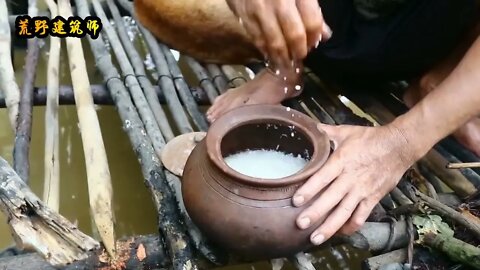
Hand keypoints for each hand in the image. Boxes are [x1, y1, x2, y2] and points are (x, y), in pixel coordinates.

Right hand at [226, 0, 331, 66]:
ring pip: (274, 42)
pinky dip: (264, 49)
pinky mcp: (243, 14)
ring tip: (286, 63)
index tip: (313, 44)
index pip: (312, 23)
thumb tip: (324, 34)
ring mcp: (259, 9)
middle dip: (299, 52)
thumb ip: (312, 8)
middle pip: (294, 36)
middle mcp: (279, 1)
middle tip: (300, 57)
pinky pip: (256, 38)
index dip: (314, 38)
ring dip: (282, 57)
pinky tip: (270, 54)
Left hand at [292, 123, 416, 244]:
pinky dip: (350, 227)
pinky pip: (361, 216)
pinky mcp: (373, 198)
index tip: (296, 201)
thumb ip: (325, 132)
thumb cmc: (370, 138)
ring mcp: (362, 191)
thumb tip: (309, 127)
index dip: (309, 190)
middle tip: (300, 224)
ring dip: (330, 227)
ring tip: (315, 238)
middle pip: (331, 199)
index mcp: (342, 161)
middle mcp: (351, 178)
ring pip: (344, 212)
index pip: (322, 178)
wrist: (399, 146)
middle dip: (315, 213)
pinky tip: (339, 234)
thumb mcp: (346, 131)